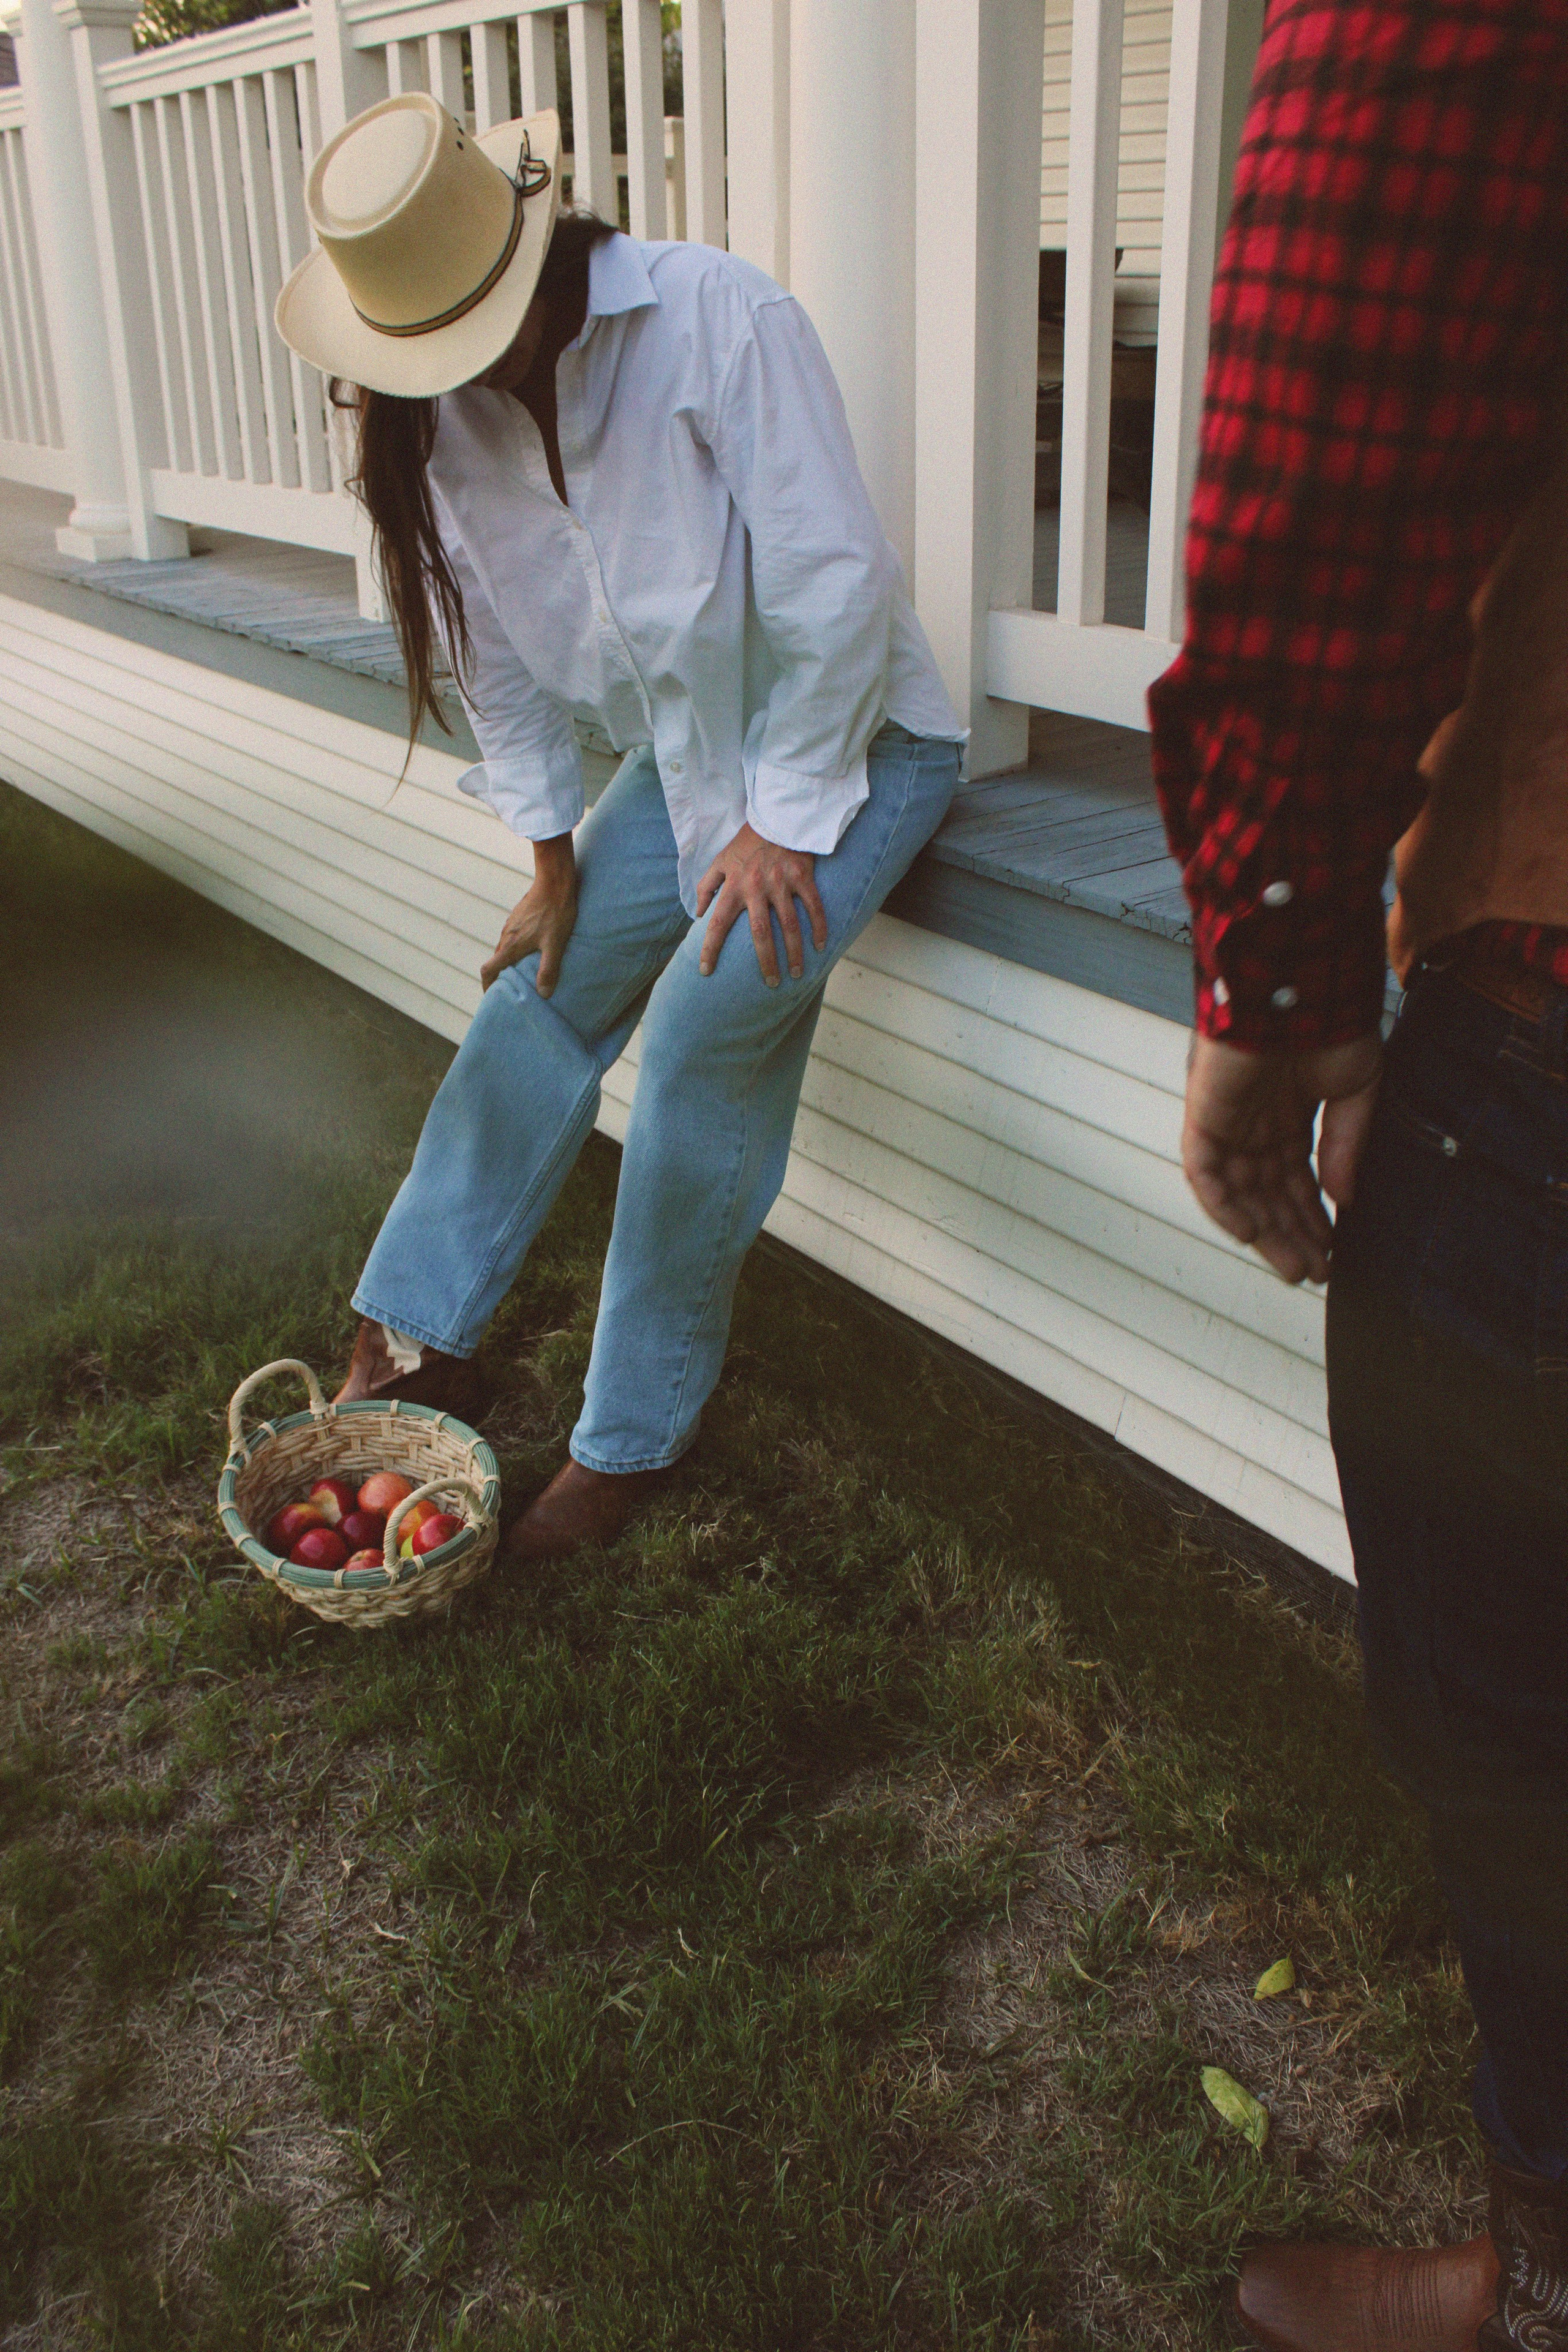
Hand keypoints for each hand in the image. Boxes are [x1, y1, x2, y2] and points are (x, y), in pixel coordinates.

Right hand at [480, 833, 576, 994]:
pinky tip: (531, 951)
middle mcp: (506, 936)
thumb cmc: (556, 913)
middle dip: (499, 977)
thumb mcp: (555, 944)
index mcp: (511, 945)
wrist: (554, 881)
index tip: (491, 996)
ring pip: (504, 948)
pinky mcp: (519, 917)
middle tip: (509, 989)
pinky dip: (515, 949)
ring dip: (508, 962)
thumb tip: (544, 994)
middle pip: (496, 961)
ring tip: (521, 973)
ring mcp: (511, 925)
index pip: (489, 969)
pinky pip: (512, 938)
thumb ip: (549, 969)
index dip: (487, 986)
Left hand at [695, 823, 827, 985]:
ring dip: (795, 953)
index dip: (710, 950)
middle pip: (760, 934)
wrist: (775, 815)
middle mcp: (756, 888)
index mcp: (733, 886)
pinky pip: (813, 907)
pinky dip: (819, 928)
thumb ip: (707, 886)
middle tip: (771, 983)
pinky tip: (821, 946)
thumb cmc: (746, 842)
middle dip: (766, 962)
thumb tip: (699, 914)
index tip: (705, 972)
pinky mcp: (802, 876)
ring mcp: (781, 883)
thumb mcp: (720, 860)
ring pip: (790, 926)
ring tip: (797, 973)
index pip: (717, 924)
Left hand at [1182, 1031, 1382, 1284]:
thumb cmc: (1331, 1024)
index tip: (1333, 1251)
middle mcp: (1254, 1123)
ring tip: (1294, 1267)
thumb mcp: (1356, 1090)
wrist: (1303, 985)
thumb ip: (1346, 1145)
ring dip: (1265, 1233)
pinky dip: (1223, 1205)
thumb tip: (1342, 1198)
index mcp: (1288, 1115)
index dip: (1313, 1217)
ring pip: (1238, 1192)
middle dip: (1291, 1235)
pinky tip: (1251, 1233)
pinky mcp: (1203, 1116)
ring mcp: (1227, 1121)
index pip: (1295, 1180)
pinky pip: (1205, 1172)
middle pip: (1267, 1195)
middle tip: (1314, 1271)